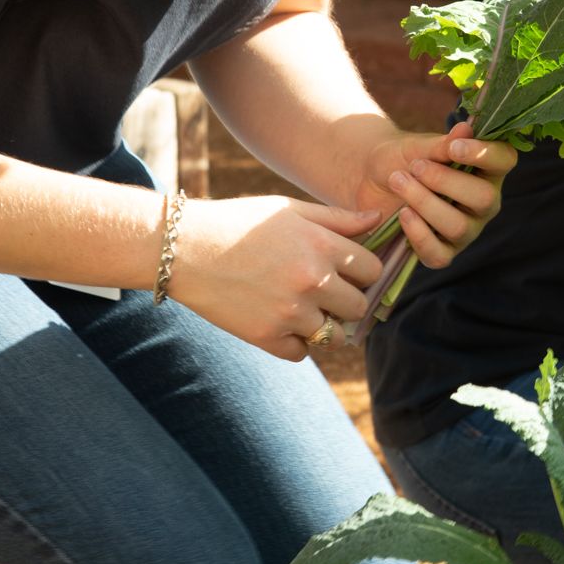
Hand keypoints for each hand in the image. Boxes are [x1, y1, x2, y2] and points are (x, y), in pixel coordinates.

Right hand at [166, 195, 384, 359]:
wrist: (184, 249)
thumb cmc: (238, 223)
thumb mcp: (288, 210)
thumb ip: (337, 219)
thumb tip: (379, 222)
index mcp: (321, 245)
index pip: (372, 270)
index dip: (362, 271)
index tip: (348, 271)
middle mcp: (312, 281)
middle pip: (359, 307)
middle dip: (347, 301)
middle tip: (327, 293)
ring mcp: (290, 312)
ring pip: (334, 335)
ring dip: (324, 324)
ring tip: (301, 307)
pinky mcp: (267, 337)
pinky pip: (302, 352)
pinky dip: (295, 342)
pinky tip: (280, 321)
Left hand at [356, 121, 517, 267]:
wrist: (371, 180)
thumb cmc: (403, 158)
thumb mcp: (417, 147)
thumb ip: (441, 144)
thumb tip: (466, 128)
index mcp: (486, 169)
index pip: (505, 160)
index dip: (484, 154)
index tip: (454, 148)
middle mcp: (484, 202)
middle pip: (484, 198)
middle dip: (445, 181)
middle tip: (415, 166)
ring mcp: (467, 230)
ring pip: (458, 226)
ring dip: (424, 202)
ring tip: (399, 182)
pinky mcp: (444, 252)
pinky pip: (439, 254)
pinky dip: (418, 234)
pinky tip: (402, 214)